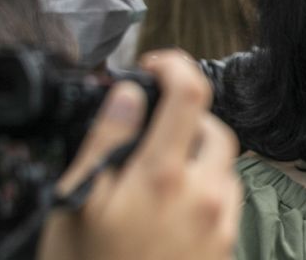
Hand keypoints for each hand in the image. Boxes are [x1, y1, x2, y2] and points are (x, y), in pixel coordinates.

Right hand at [39, 52, 241, 259]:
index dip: (175, 65)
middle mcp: (204, 193)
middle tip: (144, 141)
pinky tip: (169, 214)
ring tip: (152, 185)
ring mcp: (222, 220)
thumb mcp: (77, 205)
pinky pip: (226, 199)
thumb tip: (128, 94)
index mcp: (163, 176)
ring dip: (196, 159)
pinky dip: (204, 192)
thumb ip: (106, 142)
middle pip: (213, 128)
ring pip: (223, 165)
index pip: (189, 92)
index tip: (154, 66)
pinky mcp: (228, 244)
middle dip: (183, 123)